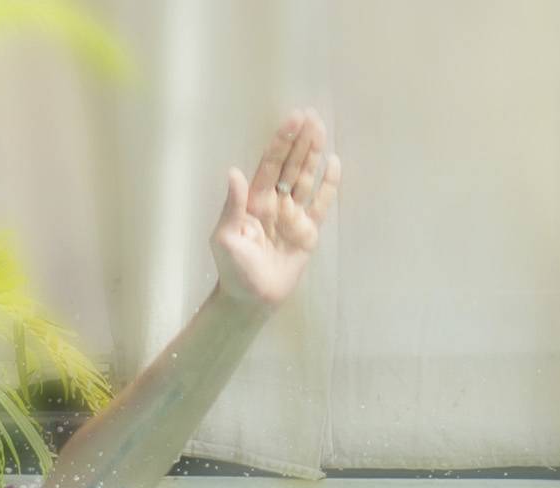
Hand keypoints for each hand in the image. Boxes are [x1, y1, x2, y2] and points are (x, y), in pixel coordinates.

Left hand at [212, 110, 341, 309]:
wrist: (253, 300)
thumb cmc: (234, 271)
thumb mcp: (225, 238)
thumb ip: (232, 206)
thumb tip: (234, 173)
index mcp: (254, 201)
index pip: (270, 164)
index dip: (282, 142)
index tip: (293, 120)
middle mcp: (275, 203)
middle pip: (290, 165)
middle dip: (300, 141)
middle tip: (312, 116)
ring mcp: (293, 216)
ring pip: (305, 179)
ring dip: (313, 156)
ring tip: (322, 130)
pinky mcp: (308, 232)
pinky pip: (320, 204)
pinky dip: (328, 185)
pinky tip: (334, 164)